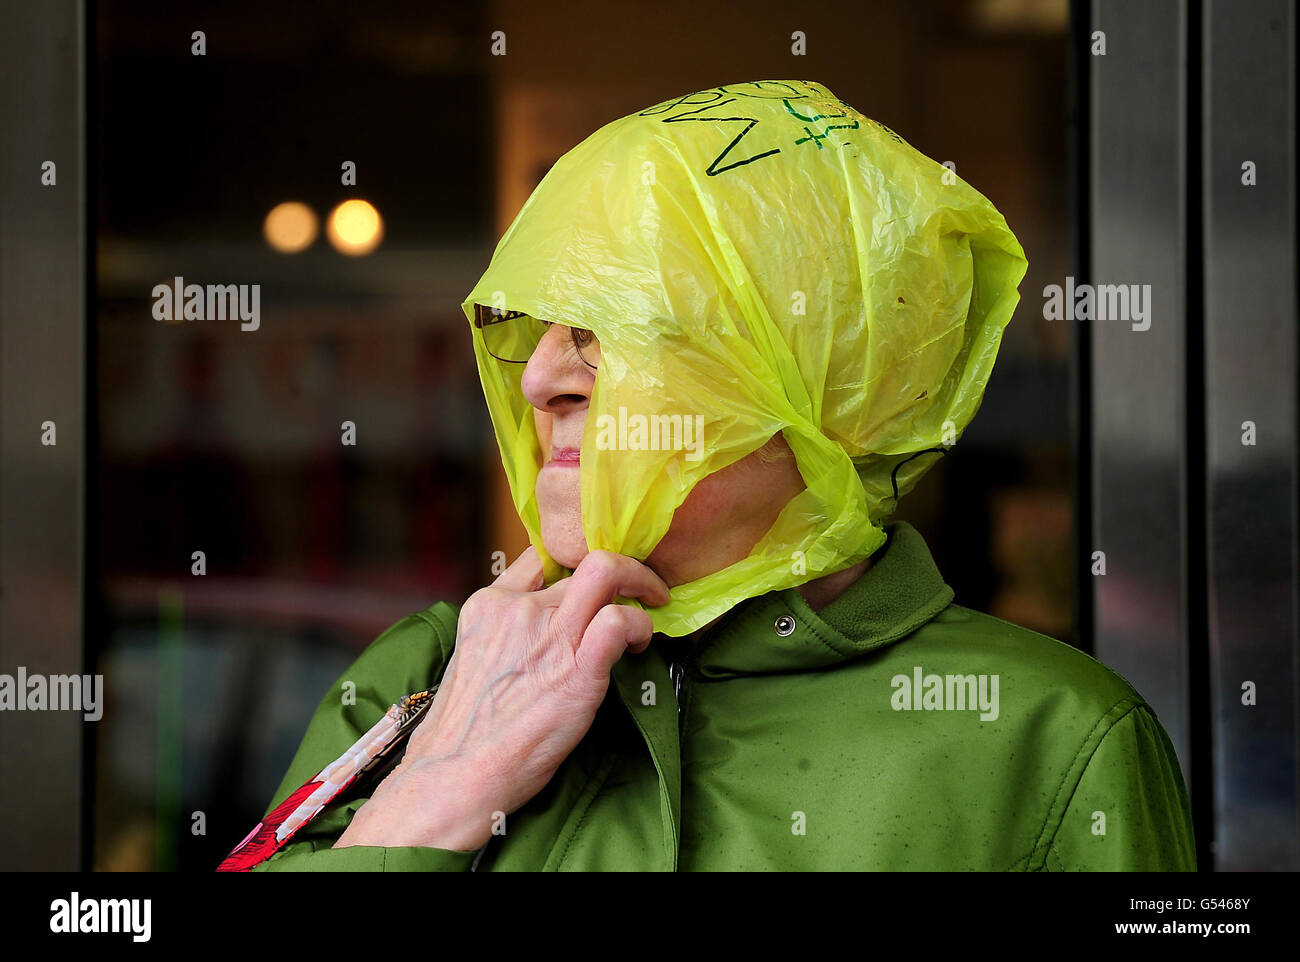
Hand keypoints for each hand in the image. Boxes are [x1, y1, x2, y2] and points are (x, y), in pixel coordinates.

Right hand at [335, 546, 669, 851]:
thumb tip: (537, 633)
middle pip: (581, 559)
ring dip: (640, 582)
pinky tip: (642, 643)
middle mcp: (520, 610)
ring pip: (607, 572)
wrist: (455, 774)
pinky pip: (621, 621)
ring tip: (652, 602)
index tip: (595, 581)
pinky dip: (641, 625)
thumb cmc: (464, 732)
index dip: (575, 561)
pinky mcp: (577, 670)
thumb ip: (504, 633)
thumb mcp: (472, 658)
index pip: (541, 555)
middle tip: (640, 583)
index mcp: (490, 605)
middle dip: (620, 565)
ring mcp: (548, 636)